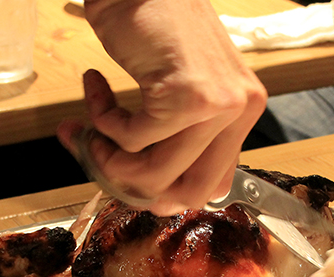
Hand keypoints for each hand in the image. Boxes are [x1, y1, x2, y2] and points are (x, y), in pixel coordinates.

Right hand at [57, 0, 266, 215]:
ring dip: (107, 157)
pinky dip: (100, 120)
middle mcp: (239, 111)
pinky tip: (95, 86)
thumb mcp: (177, 91)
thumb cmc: (152, 25)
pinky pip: (129, 138)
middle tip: (103, 161)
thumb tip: (135, 186)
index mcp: (242, 112)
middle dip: (135, 187)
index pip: (211, 186)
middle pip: (188, 194)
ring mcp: (217, 105)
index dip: (165, 195)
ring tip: (90, 128)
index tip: (128, 180)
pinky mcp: (185, 96)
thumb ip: (173, 138)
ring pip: (153, 173)